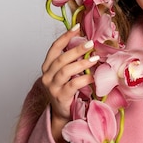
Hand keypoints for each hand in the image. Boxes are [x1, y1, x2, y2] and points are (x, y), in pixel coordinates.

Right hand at [41, 25, 98, 142]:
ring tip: (94, 59)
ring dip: (81, 63)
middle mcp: (47, 76)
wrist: (62, 114)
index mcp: (47, 67)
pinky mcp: (60, 97)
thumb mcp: (67, 74)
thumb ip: (72, 61)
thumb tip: (89, 45)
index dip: (65, 37)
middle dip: (76, 49)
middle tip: (90, 43)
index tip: (77, 27)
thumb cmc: (67, 91)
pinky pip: (73, 85)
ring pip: (65, 71)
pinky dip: (84, 79)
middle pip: (61, 58)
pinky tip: (94, 77)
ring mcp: (52, 87)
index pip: (54, 48)